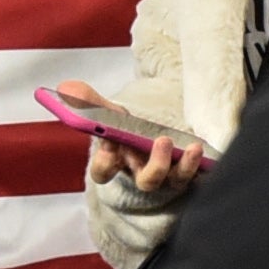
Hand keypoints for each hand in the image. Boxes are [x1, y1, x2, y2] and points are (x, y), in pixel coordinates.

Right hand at [60, 79, 205, 196]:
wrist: (149, 139)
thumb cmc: (125, 130)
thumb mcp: (108, 114)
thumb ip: (89, 103)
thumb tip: (66, 86)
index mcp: (116, 162)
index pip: (103, 173)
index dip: (105, 163)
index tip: (108, 147)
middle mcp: (141, 174)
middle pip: (147, 182)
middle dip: (155, 166)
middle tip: (160, 141)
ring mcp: (166, 176)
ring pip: (174, 181)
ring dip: (184, 166)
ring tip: (192, 147)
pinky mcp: (186, 172)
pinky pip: (196, 175)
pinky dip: (200, 165)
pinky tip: (203, 149)